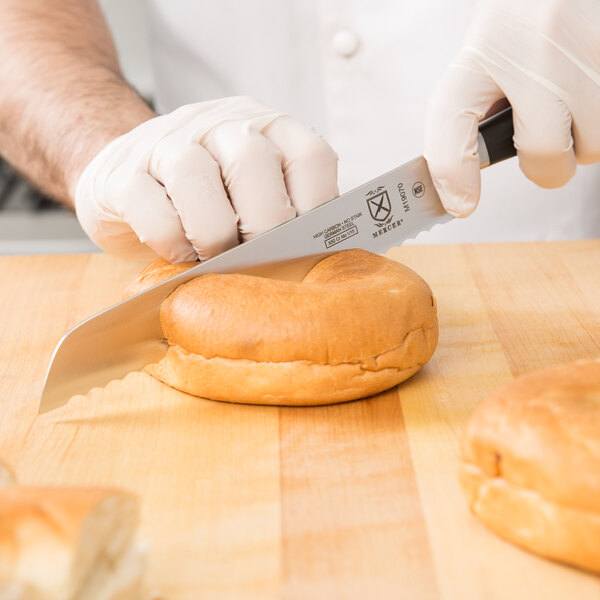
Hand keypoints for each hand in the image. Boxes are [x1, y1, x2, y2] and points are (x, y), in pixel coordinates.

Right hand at [75, 96, 338, 261]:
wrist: (130, 178)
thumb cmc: (208, 199)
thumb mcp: (254, 194)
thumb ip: (287, 213)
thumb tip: (316, 259)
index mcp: (266, 128)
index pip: (309, 155)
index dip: (316, 206)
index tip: (305, 245)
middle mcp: (219, 123)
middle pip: (252, 161)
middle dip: (262, 227)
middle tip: (257, 259)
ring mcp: (167, 141)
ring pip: (195, 176)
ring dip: (213, 234)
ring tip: (215, 258)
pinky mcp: (122, 172)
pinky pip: (151, 207)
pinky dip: (171, 242)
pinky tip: (179, 253)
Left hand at [424, 0, 599, 216]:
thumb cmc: (522, 21)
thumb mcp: (486, 56)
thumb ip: (471, 115)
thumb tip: (463, 188)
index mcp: (483, 53)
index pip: (452, 119)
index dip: (452, 171)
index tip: (460, 203)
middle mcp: (534, 53)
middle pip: (546, 156)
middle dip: (546, 162)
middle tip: (542, 136)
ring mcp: (586, 52)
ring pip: (594, 147)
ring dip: (584, 138)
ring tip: (571, 102)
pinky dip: (598, 118)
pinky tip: (587, 89)